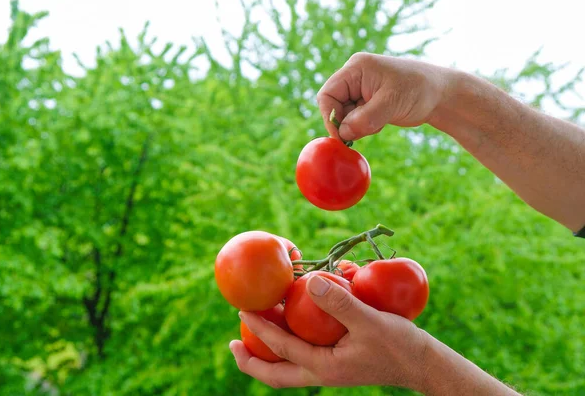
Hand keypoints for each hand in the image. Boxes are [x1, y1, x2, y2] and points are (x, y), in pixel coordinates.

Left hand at [229, 275, 429, 389]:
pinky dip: (293, 341)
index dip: (259, 330)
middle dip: (252, 362)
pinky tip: (294, 321)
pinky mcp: (338, 361)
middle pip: (276, 374)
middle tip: (233, 344)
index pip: (281, 349)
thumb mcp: (369, 321)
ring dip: (269, 352)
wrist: (423, 364)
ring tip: (254, 331)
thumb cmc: (399, 345)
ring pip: (289, 367)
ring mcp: (330, 369)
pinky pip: (306, 354)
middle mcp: (322, 372)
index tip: (242, 311)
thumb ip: (339, 302)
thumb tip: (309, 281)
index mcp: (324, 367)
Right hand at [317, 52, 450, 140]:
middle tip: (367, 130)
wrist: (441, 94)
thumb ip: (365, 119)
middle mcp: (355, 77)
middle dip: (347, 122)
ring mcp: (361, 90)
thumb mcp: (391, 104)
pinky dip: (365, 127)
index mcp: (356, 68)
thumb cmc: (419, 91)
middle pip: (334, 106)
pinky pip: (355, 120)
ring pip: (345, 116)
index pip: (328, 94)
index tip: (341, 136)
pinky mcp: (367, 102)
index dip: (330, 116)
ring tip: (380, 122)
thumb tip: (343, 133)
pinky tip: (382, 122)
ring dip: (357, 126)